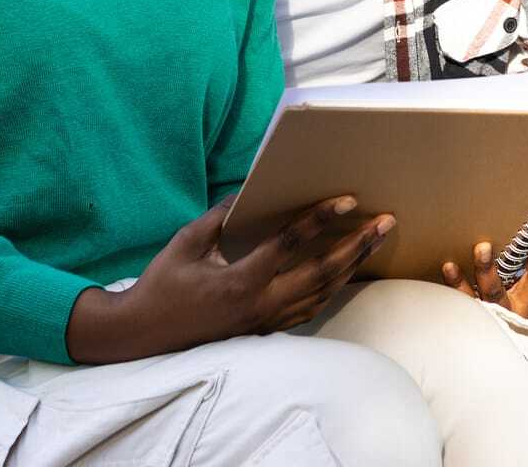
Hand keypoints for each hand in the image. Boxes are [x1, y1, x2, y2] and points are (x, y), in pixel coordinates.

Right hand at [67, 194, 394, 362]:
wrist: (141, 334)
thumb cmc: (162, 284)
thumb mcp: (187, 242)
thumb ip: (221, 216)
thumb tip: (249, 192)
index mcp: (240, 281)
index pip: (291, 244)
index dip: (321, 220)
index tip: (349, 200)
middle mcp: (259, 304)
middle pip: (322, 274)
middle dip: (357, 247)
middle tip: (386, 222)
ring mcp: (263, 322)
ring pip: (321, 294)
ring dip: (352, 267)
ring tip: (376, 242)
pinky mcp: (262, 330)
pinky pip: (308, 310)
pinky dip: (331, 289)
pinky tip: (346, 273)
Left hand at [440, 213, 527, 319]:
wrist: (485, 363)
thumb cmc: (507, 311)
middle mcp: (517, 302)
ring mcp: (493, 309)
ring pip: (493, 290)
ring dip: (488, 268)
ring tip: (482, 246)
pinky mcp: (470, 314)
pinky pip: (461, 298)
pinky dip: (455, 282)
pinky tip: (448, 265)